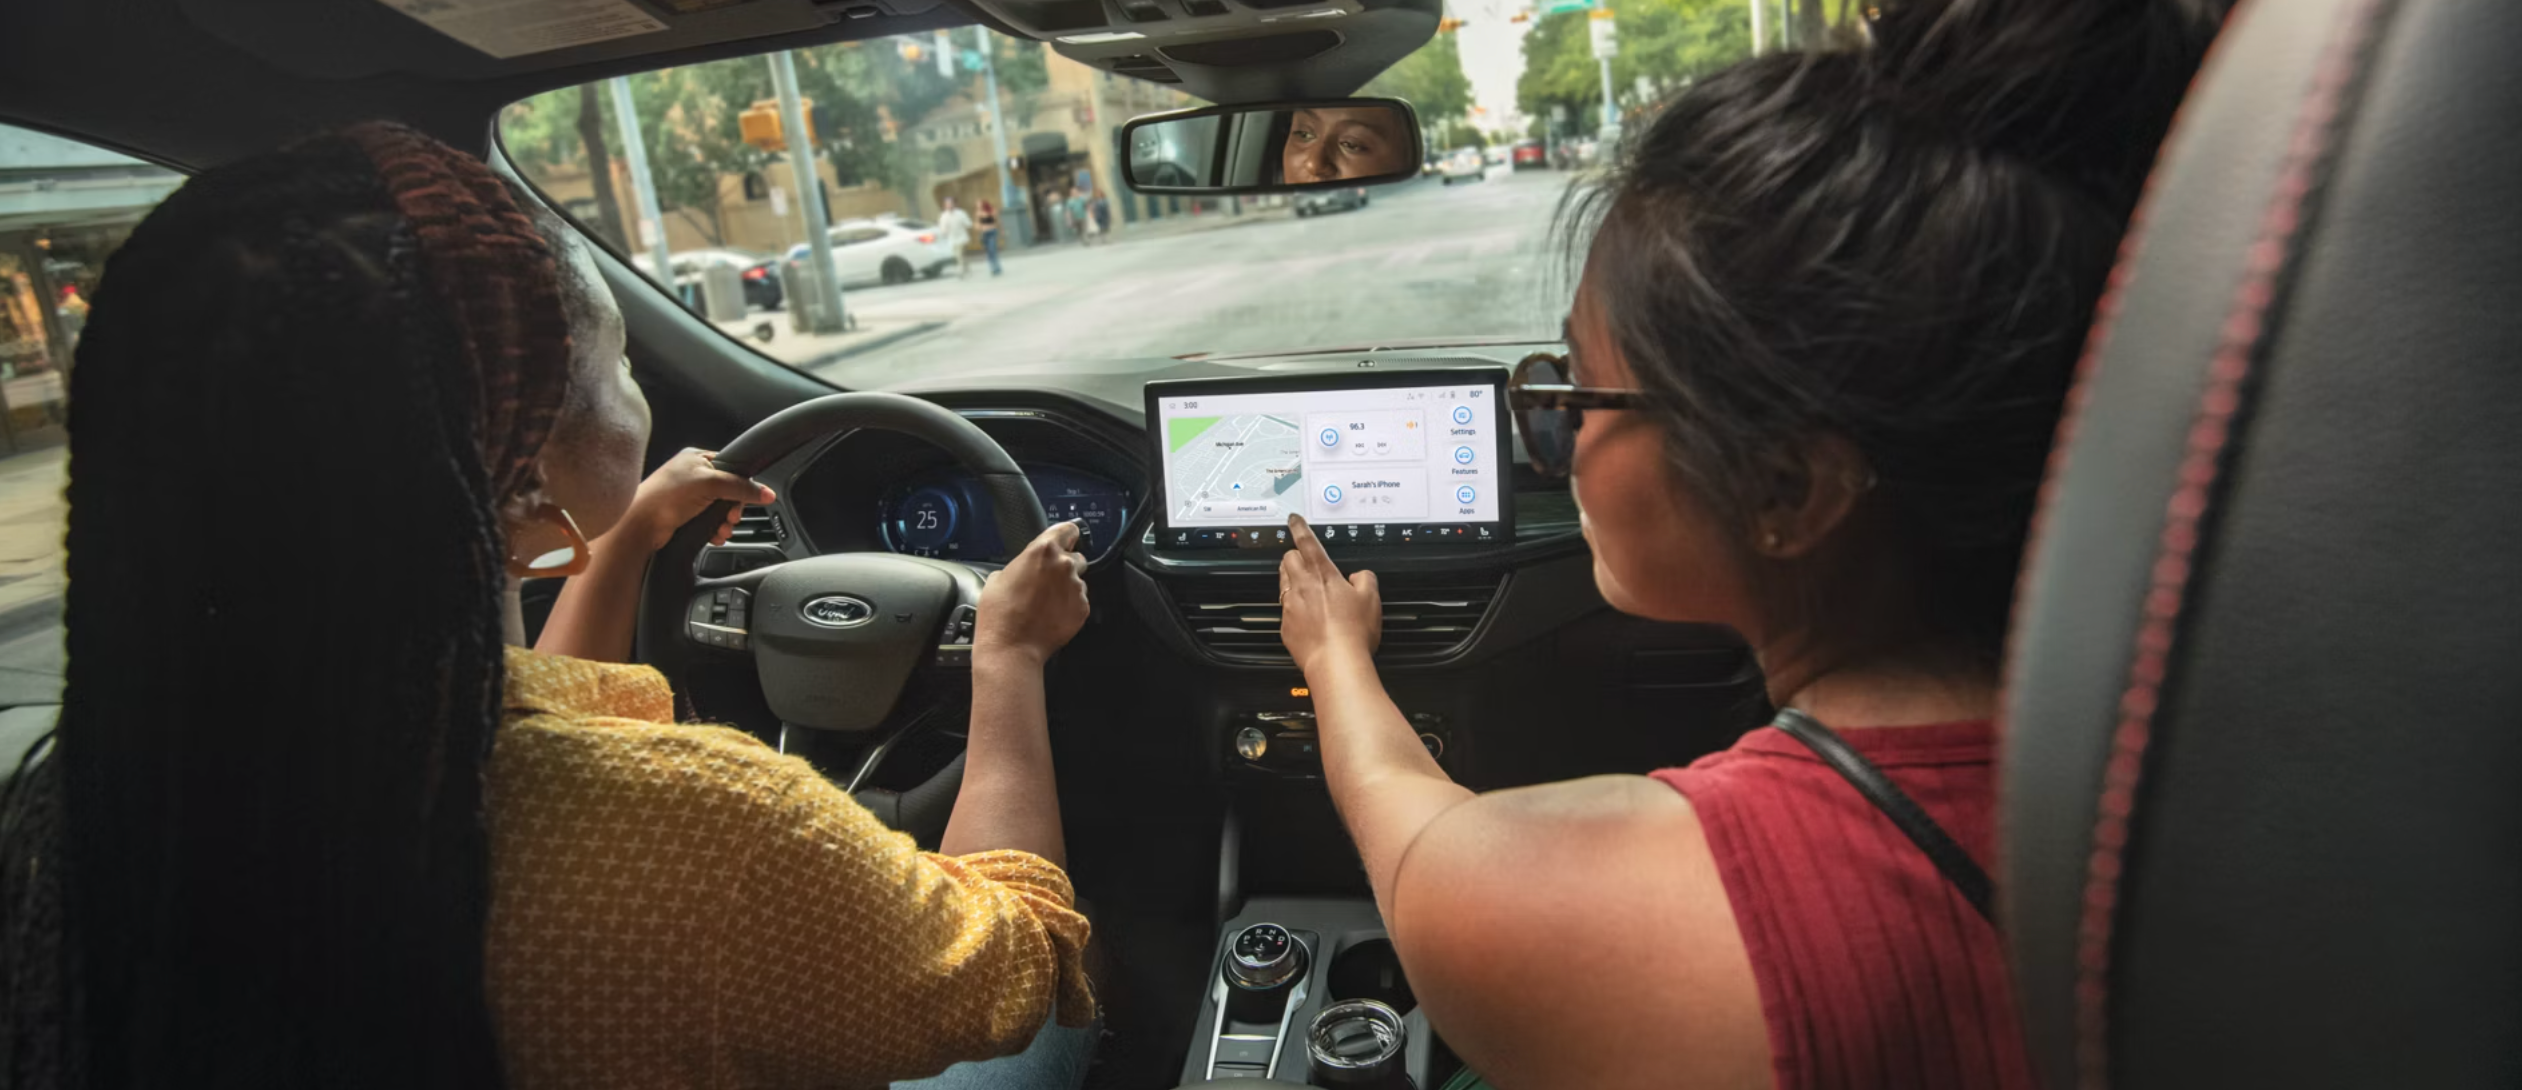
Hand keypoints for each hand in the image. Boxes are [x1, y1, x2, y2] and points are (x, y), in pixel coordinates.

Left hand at [620, 448, 775, 552]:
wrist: (640, 526)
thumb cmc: (665, 497)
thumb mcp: (710, 484)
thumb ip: (741, 487)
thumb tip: (766, 493)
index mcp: (696, 458)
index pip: (730, 467)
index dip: (741, 484)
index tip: (746, 499)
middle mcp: (691, 476)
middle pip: (728, 491)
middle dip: (732, 508)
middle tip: (731, 516)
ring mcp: (687, 497)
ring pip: (719, 509)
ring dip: (724, 522)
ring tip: (721, 529)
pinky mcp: (684, 516)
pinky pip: (709, 522)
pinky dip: (715, 530)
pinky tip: (713, 535)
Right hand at [975, 520, 1090, 666]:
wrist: (1011, 647)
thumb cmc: (1000, 614)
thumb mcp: (998, 578)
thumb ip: (1020, 565)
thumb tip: (1025, 569)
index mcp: (1043, 551)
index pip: (1068, 529)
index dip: (1067, 536)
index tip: (1066, 540)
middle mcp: (1064, 565)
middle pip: (1076, 558)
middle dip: (1065, 566)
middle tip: (1047, 582)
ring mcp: (1076, 588)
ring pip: (1077, 582)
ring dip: (1066, 589)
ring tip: (1045, 604)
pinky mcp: (1083, 608)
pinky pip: (1079, 602)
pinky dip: (1069, 607)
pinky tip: (1051, 616)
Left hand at [1278, 515, 1379, 675]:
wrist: (1336, 662)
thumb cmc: (1353, 632)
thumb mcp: (1371, 599)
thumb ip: (1365, 579)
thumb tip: (1359, 576)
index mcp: (1323, 574)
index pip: (1306, 541)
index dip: (1299, 527)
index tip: (1294, 520)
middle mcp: (1302, 586)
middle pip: (1288, 558)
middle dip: (1295, 555)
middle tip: (1307, 562)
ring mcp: (1290, 606)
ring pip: (1283, 582)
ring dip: (1293, 579)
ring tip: (1310, 590)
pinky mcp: (1286, 626)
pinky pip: (1285, 609)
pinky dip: (1294, 608)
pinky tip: (1309, 618)